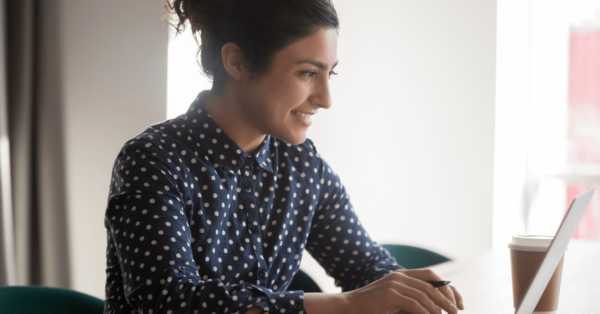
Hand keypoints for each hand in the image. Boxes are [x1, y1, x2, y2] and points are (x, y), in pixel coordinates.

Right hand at [344, 268, 463, 313]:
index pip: (430, 275)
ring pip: (424, 295)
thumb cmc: (374, 306)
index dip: (445, 286)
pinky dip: (425, 312)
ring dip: (438, 307)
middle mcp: (399, 277)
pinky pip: (414, 304)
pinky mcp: (390, 295)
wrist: (352, 305)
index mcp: (402, 275)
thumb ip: (412, 297)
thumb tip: (436, 306)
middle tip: (456, 311)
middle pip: (430, 285)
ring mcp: (394, 284)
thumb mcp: (396, 298)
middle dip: (446, 299)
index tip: (455, 300)